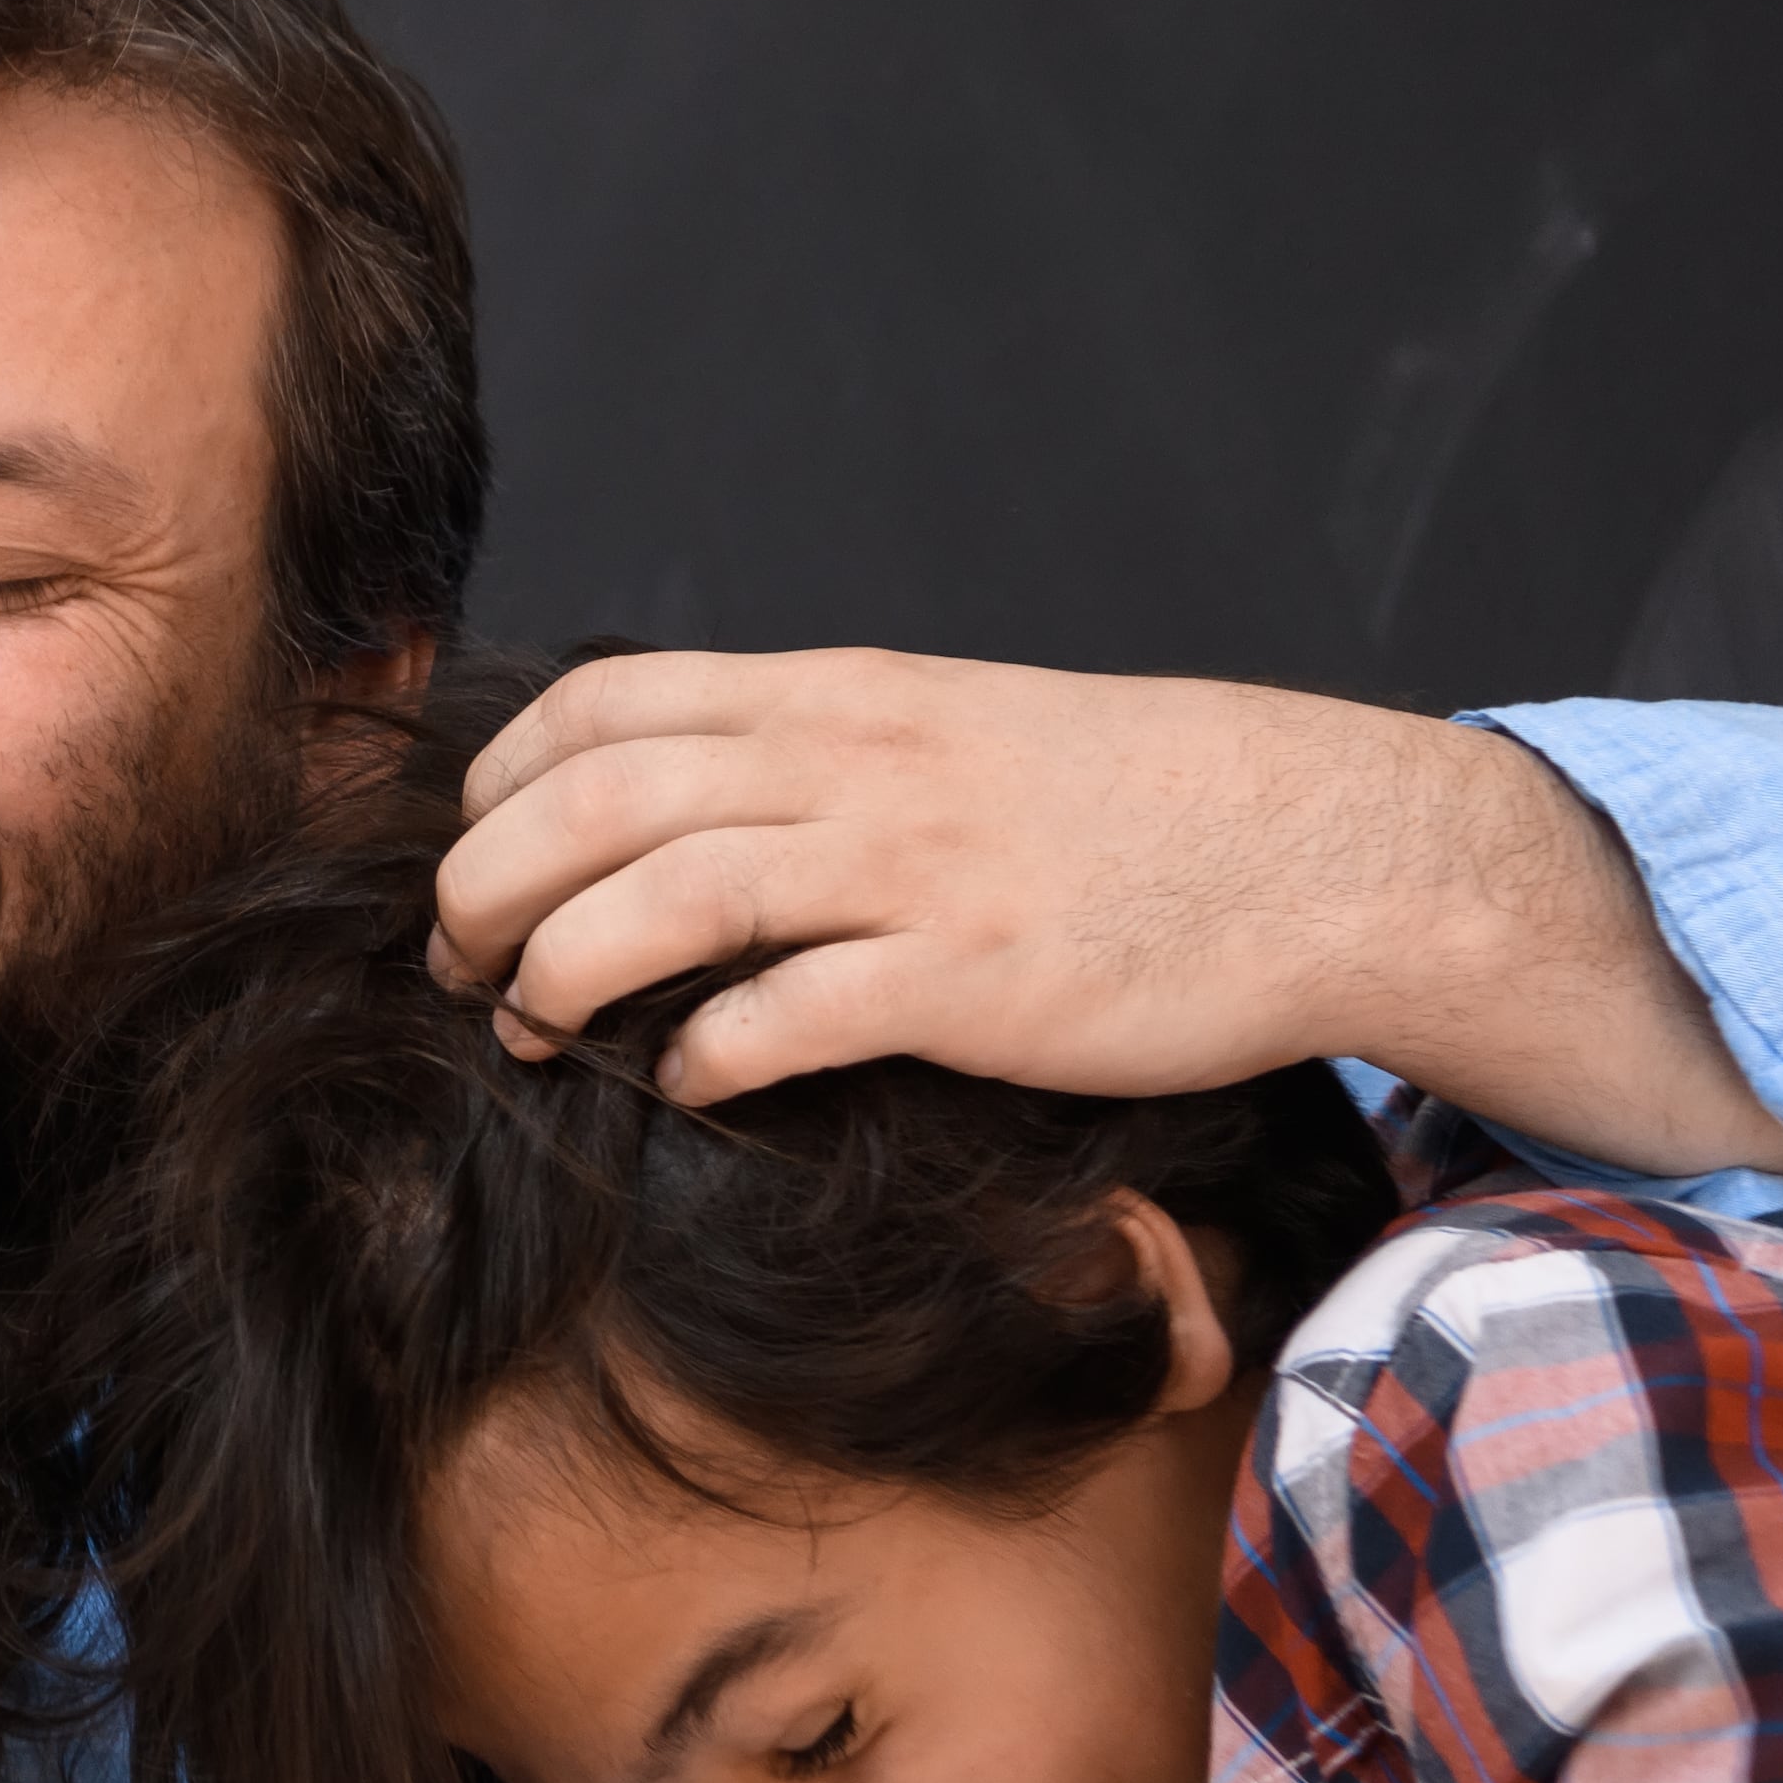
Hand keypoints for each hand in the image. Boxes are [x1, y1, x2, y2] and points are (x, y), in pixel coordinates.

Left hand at [429, 646, 1782, 1181]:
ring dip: (559, 971)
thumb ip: (828, 760)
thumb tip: (695, 812)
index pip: (608, 704)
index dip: (502, 782)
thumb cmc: (1138, 806)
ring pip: (663, 896)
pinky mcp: (974, 980)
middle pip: (596, 800)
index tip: (470, 853)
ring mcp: (916, 869)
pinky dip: (705, 1053)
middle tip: (455, 961)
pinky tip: (681, 1084)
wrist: (1326, 848)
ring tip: (527, 1025)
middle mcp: (859, 765)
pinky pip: (789, 1014)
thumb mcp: (959, 734)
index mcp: (845, 697)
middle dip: (487, 883)